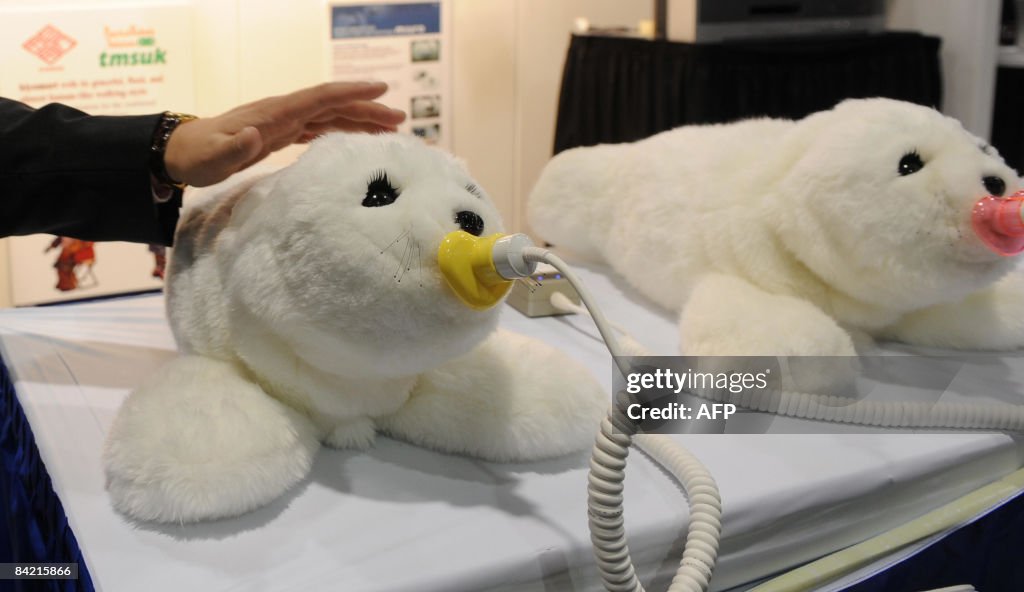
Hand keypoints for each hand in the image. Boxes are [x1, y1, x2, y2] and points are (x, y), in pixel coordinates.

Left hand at [163, 81, 405, 186]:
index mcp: (273, 113)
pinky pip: (320, 127)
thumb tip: (253, 135)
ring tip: (390, 129)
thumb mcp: (210, 159)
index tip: (381, 90)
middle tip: (400, 119)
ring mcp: (283, 121)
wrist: (181, 152)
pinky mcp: (281, 133)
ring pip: (330, 114)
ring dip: (360, 119)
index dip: (351, 92)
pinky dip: (342, 129)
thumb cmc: (196, 157)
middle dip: (367, 108)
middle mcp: (283, 111)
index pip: (320, 97)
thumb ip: (232, 148)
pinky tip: (358, 138)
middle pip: (334, 104)